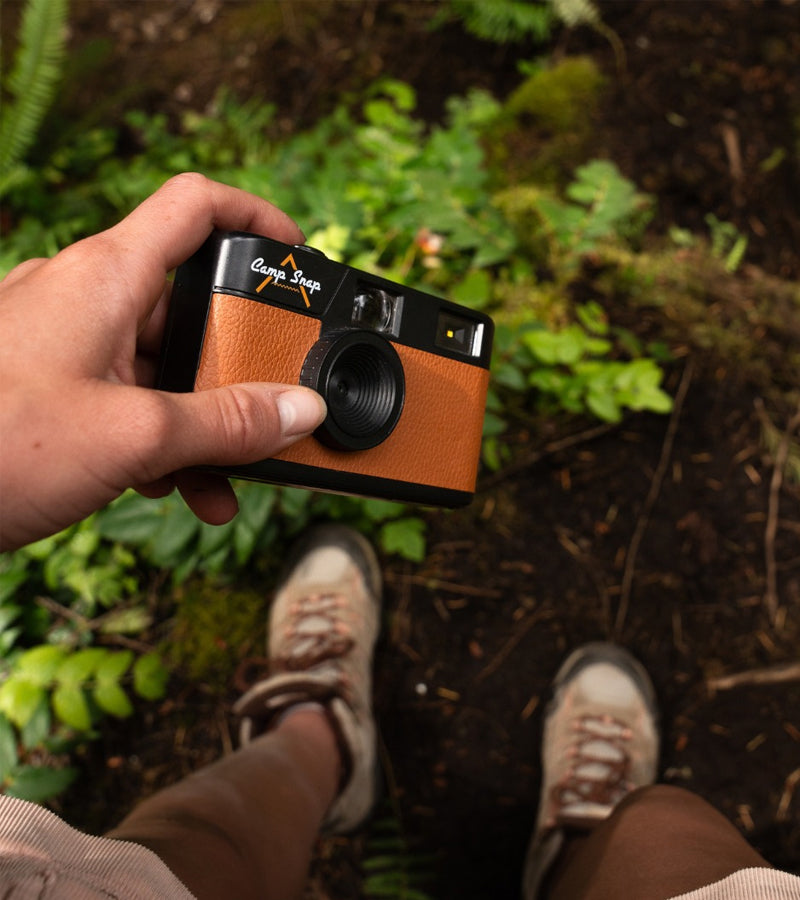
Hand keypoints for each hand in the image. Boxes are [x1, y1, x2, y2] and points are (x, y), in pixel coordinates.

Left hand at [0, 174, 326, 550]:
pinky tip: (171, 486)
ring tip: (224, 477)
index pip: (195, 207)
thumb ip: (225, 425)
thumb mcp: (133, 438)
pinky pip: (122, 394)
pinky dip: (157, 435)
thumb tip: (298, 410)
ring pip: (157, 364)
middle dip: (235, 369)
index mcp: (106, 277)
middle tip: (266, 413)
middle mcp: (83, 296)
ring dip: (199, 420)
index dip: (255, 219)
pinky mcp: (44, 383)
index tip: (295, 255)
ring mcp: (60, 340)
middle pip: (188, 308)